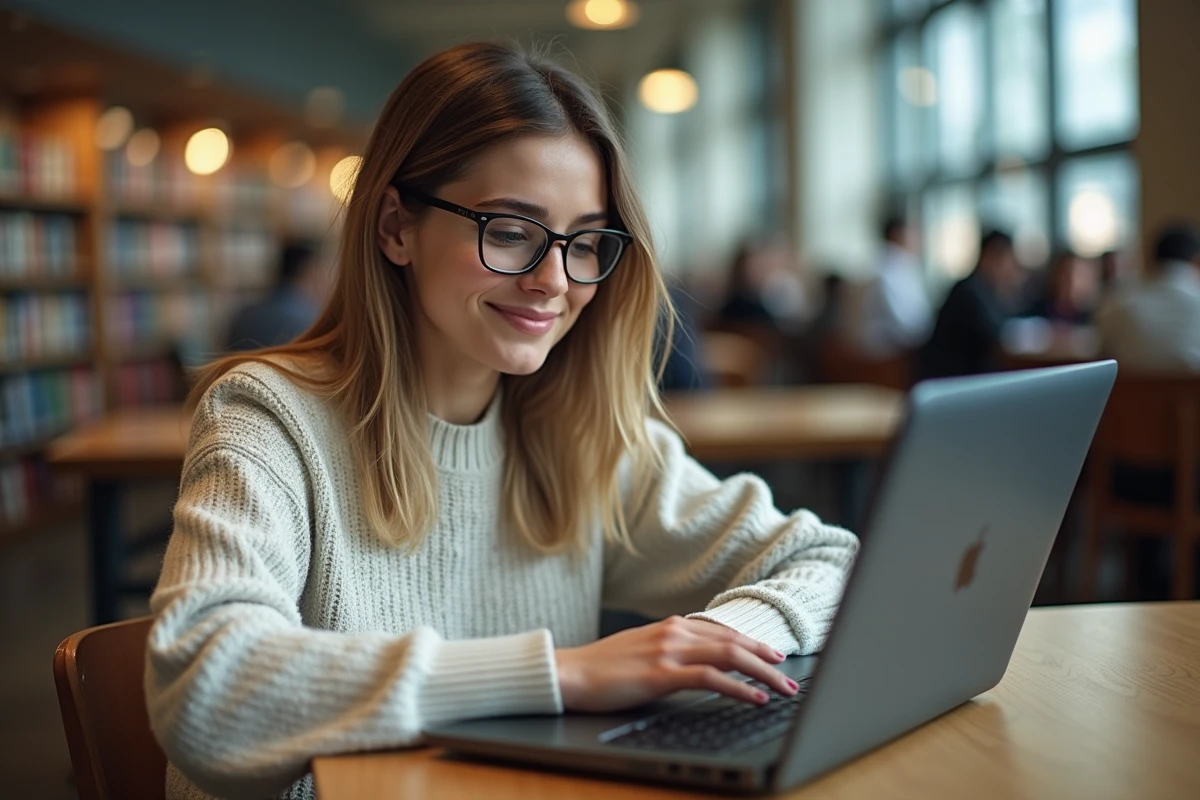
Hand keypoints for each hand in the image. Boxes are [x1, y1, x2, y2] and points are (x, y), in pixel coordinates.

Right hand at [554, 616, 798, 712]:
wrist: (569, 672)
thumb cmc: (602, 667)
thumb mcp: (642, 649)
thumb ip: (671, 649)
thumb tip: (698, 661)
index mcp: (671, 625)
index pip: (723, 631)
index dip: (752, 643)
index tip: (772, 656)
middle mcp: (674, 632)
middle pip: (734, 641)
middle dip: (766, 659)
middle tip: (788, 675)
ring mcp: (669, 651)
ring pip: (730, 655)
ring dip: (763, 674)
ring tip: (783, 689)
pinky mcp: (661, 674)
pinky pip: (711, 678)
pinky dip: (739, 687)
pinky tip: (755, 698)